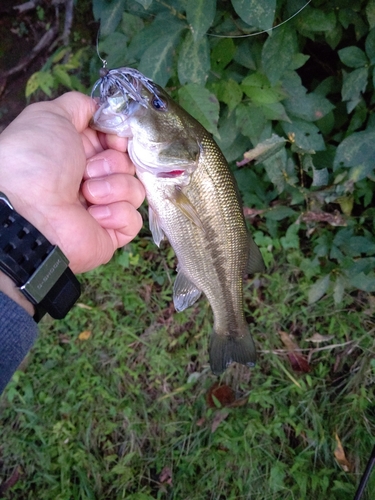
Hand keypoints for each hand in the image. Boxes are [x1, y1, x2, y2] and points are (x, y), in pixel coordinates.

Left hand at [0, 91, 144, 274]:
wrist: (29, 205)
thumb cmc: (35, 158)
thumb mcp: (52, 115)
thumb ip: (79, 106)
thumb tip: (100, 109)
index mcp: (82, 154)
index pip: (120, 144)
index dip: (121, 139)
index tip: (113, 139)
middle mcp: (93, 180)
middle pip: (130, 165)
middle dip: (113, 164)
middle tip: (87, 170)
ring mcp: (103, 209)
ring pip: (135, 191)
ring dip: (112, 187)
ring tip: (86, 193)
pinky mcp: (111, 233)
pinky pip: (133, 221)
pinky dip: (116, 213)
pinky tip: (93, 214)